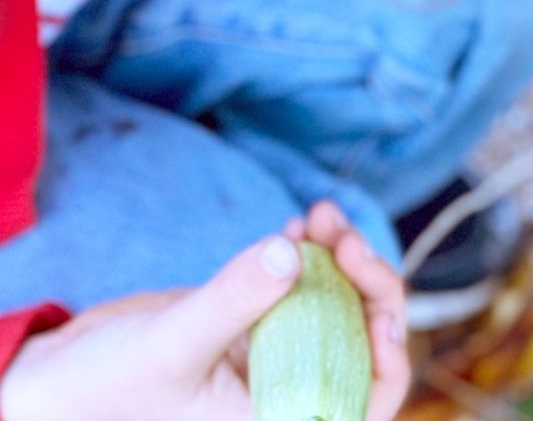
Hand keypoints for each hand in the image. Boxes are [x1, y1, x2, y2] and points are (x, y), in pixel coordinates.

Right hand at [2, 212, 409, 420]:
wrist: (60, 378)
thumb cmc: (104, 387)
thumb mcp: (170, 344)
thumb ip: (232, 301)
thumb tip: (291, 254)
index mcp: (279, 419)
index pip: (367, 397)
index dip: (389, 351)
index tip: (374, 292)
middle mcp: (289, 392)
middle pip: (364, 340)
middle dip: (365, 281)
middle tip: (339, 231)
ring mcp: (278, 355)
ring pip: (340, 305)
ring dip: (340, 256)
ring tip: (319, 215)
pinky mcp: (259, 325)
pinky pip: (305, 287)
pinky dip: (311, 253)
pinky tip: (301, 226)